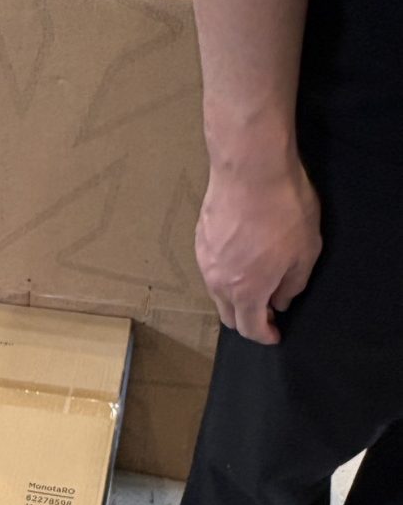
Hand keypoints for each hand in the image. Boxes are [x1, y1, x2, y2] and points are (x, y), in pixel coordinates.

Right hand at [195, 159, 321, 344]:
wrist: (251, 168)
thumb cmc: (283, 208)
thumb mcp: (305, 251)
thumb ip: (293, 284)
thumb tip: (281, 300)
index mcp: (246, 292)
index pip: (250, 328)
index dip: (264, 336)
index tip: (275, 335)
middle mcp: (219, 283)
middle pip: (228, 316)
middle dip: (247, 320)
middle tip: (266, 311)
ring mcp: (205, 261)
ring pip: (218, 292)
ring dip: (235, 295)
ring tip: (255, 280)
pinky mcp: (200, 240)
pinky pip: (211, 268)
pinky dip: (226, 273)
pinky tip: (242, 254)